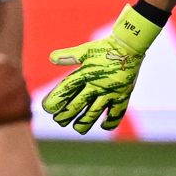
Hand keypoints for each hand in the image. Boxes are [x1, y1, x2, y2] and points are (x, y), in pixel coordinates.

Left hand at [41, 3, 164, 134]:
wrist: (129, 46)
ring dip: (85, 122)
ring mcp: (110, 92)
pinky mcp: (123, 96)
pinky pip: (116, 112)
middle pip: (78, 104)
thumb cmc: (105, 47)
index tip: (46, 109)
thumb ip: (68, 56)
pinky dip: (110, 121)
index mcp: (85, 73)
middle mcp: (97, 84)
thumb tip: (51, 58)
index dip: (55, 100)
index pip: (66, 89)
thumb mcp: (85, 50)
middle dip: (66, 115)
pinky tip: (103, 126)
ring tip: (77, 129)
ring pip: (95, 112)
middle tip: (58, 121)